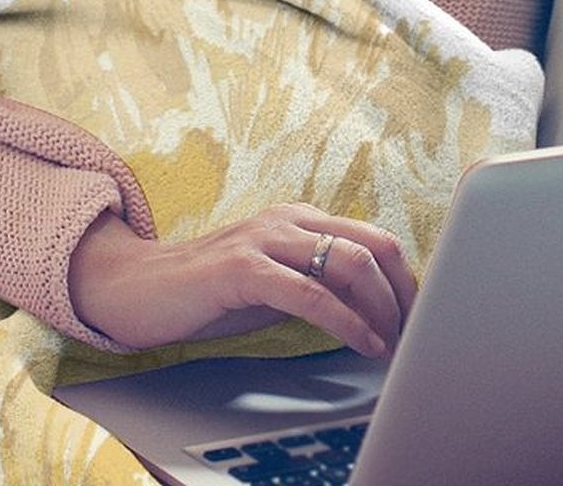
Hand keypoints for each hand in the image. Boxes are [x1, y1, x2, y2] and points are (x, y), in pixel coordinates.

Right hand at [67, 202, 416, 357]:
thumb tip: (372, 312)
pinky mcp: (243, 268)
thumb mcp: (274, 285)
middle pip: (373, 245)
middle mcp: (288, 220)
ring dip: (383, 308)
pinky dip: (348, 322)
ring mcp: (265, 240)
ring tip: (395, 343)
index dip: (407, 279)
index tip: (423, 317)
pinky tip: (363, 343)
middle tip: (419, 334)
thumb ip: (316, 285)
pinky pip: (311, 293)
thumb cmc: (209, 293)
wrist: (139, 289)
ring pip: (349, 262)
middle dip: (405, 293)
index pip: (373, 238)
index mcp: (299, 219)